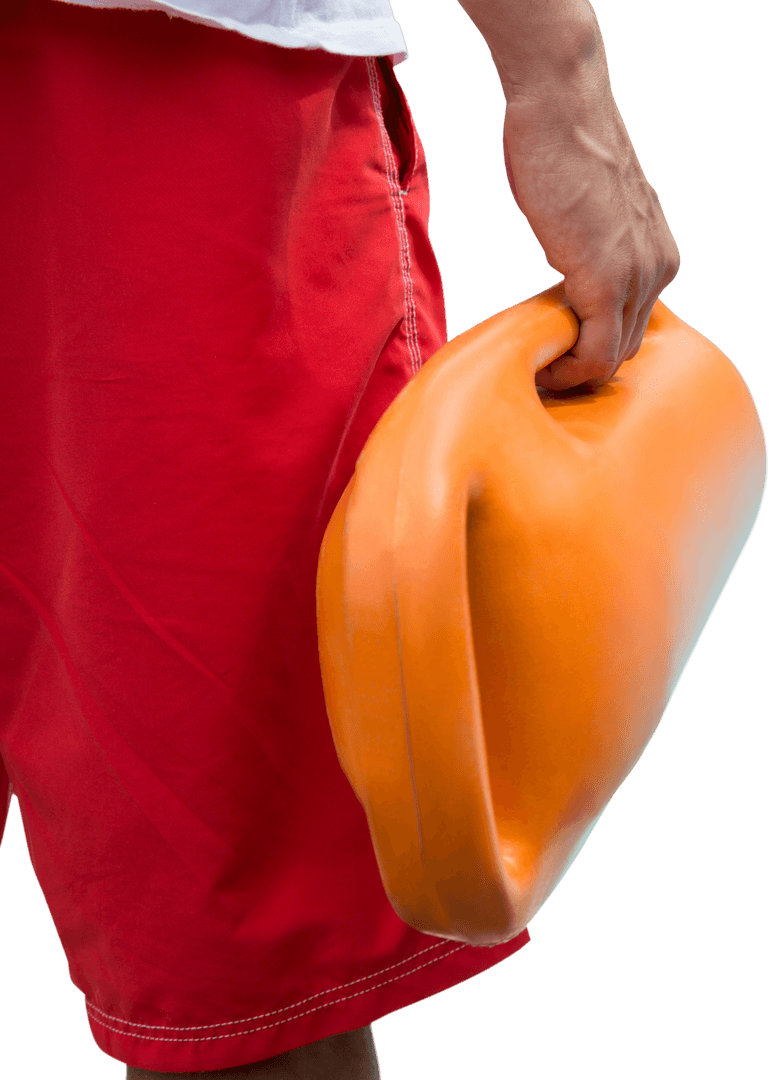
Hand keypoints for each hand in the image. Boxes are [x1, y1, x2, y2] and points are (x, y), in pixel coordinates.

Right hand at [498, 42, 680, 390]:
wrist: (562, 106)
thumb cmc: (563, 149)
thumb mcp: (589, 212)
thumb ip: (590, 249)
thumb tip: (566, 273)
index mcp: (657, 254)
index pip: (633, 328)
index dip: (593, 351)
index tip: (552, 354)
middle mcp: (658, 267)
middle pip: (626, 348)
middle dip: (583, 368)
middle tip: (540, 369)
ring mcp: (636, 275)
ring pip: (613, 358)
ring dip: (573, 374)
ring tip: (537, 369)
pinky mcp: (605, 280)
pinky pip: (596, 353)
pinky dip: (568, 372)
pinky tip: (540, 366)